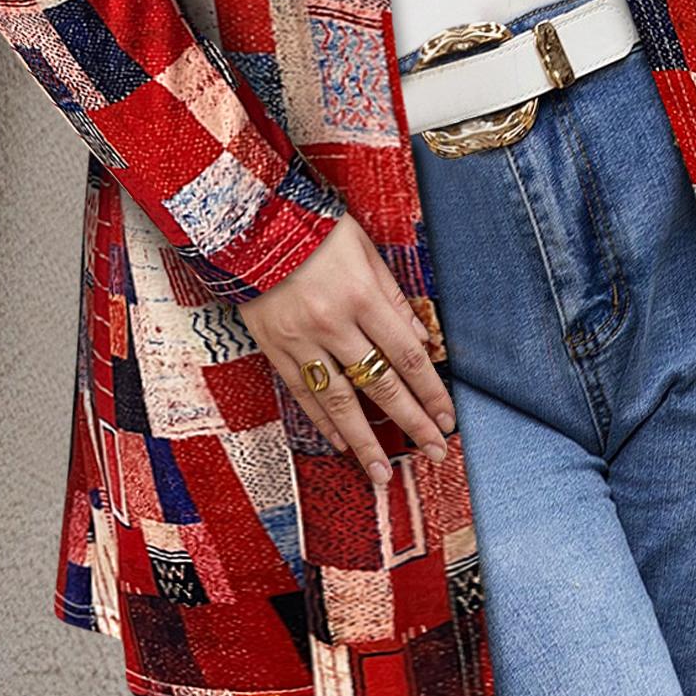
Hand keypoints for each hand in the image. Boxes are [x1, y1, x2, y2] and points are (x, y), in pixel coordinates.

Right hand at [237, 212, 455, 485]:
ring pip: (337, 401)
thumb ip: (393, 298)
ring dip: (364, 441)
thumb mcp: (365, 250)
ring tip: (382, 474)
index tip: (448, 419)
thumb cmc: (315, 228)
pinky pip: (301, 393)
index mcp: (361, 296)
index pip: (406, 355)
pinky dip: (322, 421)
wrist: (247, 221)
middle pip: (379, 385)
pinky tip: (339, 442)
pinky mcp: (272, 347)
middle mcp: (332, 324)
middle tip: (434, 453)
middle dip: (411, 423)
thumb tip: (421, 342)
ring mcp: (299, 340)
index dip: (430, 391)